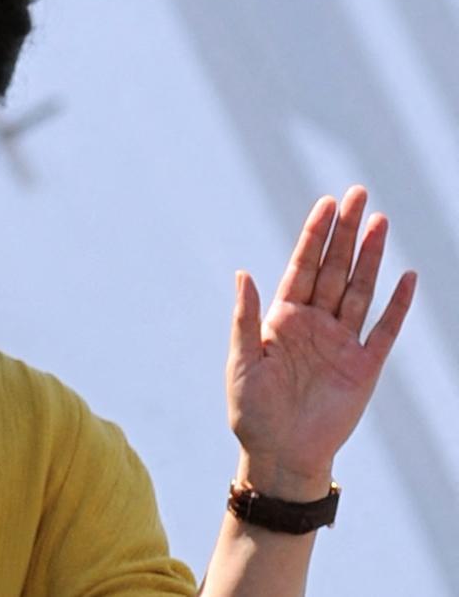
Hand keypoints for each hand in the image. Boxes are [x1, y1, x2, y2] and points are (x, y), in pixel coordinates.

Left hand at [225, 185, 415, 497]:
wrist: (280, 452)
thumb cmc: (252, 408)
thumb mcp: (241, 360)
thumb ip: (244, 316)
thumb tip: (242, 272)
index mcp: (282, 316)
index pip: (302, 265)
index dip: (315, 234)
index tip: (327, 202)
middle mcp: (314, 322)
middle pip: (335, 268)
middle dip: (346, 232)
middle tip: (359, 195)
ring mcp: (341, 342)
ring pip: (360, 290)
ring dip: (370, 257)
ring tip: (381, 222)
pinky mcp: (364, 367)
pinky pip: (383, 330)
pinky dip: (396, 305)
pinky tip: (406, 277)